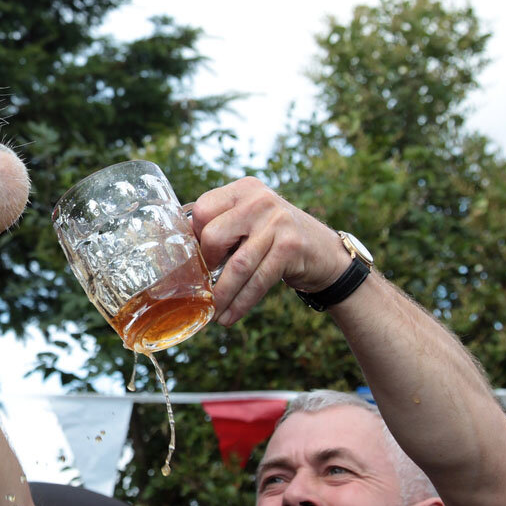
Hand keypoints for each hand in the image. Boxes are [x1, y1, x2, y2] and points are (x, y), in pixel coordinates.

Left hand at [188, 177, 352, 325]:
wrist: (324, 253)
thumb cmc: (275, 238)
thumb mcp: (249, 220)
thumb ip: (221, 224)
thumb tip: (181, 250)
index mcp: (243, 189)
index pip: (203, 209)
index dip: (195, 237)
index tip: (197, 259)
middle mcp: (259, 200)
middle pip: (214, 235)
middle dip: (207, 266)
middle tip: (205, 285)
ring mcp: (277, 222)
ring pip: (237, 264)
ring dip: (222, 294)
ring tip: (212, 312)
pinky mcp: (290, 247)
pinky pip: (258, 280)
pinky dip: (241, 302)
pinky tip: (230, 316)